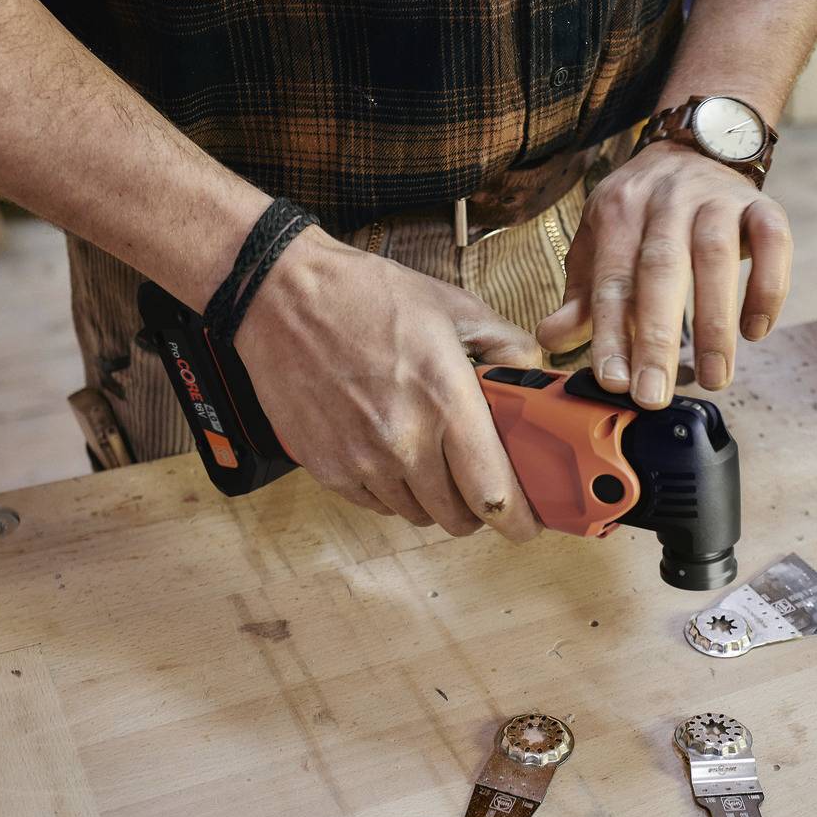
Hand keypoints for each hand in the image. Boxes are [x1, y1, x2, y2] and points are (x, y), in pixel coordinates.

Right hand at [236, 228, 542, 540]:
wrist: (281, 297)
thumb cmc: (366, 296)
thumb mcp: (453, 307)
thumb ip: (506, 347)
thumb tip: (535, 378)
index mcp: (446, 401)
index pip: (495, 494)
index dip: (518, 518)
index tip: (527, 520)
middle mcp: (405, 441)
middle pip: (458, 517)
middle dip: (477, 508)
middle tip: (479, 484)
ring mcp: (362, 461)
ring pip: (417, 514)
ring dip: (433, 499)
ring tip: (432, 460)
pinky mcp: (328, 469)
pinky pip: (377, 504)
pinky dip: (392, 492)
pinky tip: (392, 454)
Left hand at [536, 141, 791, 407]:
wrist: (693, 149)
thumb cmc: (641, 216)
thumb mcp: (601, 246)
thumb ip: (583, 297)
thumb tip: (550, 339)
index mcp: (618, 212)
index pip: (613, 280)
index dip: (611, 334)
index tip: (615, 383)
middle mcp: (665, 200)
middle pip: (660, 269)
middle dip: (656, 338)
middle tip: (654, 395)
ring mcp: (716, 199)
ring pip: (716, 257)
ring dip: (715, 323)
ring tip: (715, 379)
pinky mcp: (761, 205)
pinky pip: (773, 242)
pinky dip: (768, 288)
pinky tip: (756, 331)